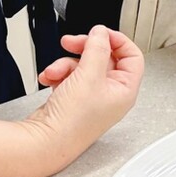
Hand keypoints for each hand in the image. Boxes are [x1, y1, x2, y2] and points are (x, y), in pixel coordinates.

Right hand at [24, 26, 143, 168]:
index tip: (101, 33)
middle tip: (70, 42)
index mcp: (125, 90)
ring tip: (54, 71)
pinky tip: (49, 78)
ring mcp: (91, 98)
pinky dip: (58, 75)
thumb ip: (96, 48)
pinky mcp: (73, 100)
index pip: (132, 56)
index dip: (117, 41)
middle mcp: (111, 95)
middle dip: (85, 49)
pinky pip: (70, 77)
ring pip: (83, 66)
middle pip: (104, 58)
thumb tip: (101, 33)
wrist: (42, 143)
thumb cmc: (71, 122)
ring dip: (66, 64)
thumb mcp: (88, 75)